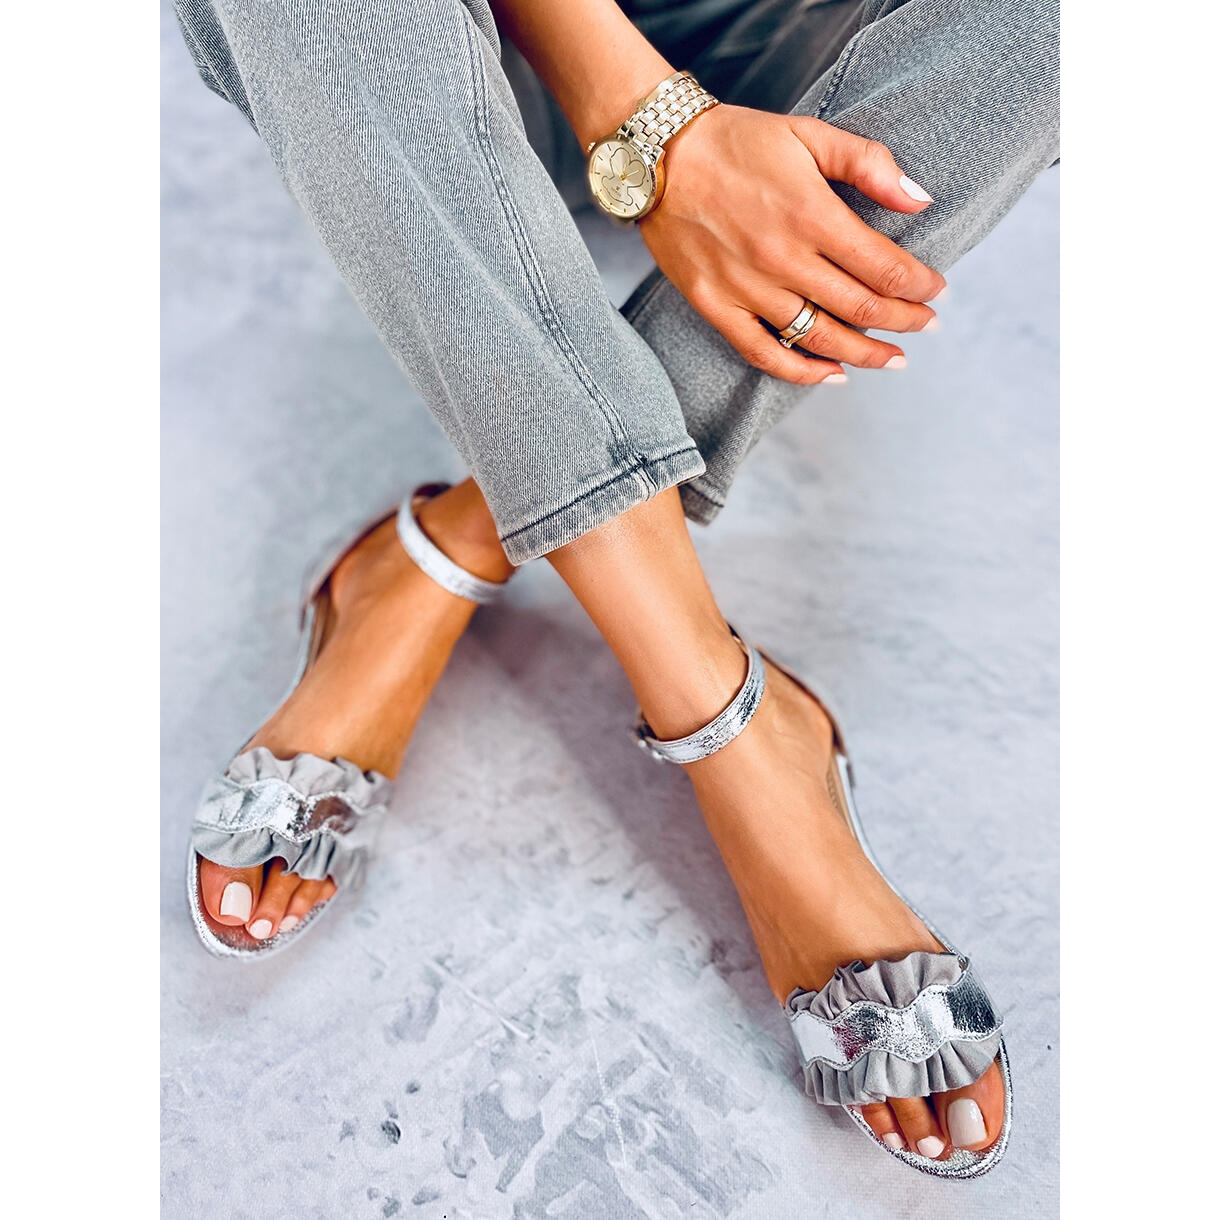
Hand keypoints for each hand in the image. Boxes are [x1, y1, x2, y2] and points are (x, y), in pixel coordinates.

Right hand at [638, 104, 945, 384]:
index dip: (918, 286)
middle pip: (860, 308)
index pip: (884, 267)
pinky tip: (832, 375)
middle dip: (903, 321)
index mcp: (812, 215)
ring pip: (820, 337)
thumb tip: (920, 201)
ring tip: (893, 359)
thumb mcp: (809, 133)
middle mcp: (783, 259)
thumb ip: (869, 164)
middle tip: (926, 326)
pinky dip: (801, 371)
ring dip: (864, 354)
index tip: (936, 291)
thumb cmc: (737, 141)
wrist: (656, 156)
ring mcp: (747, 288)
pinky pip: (764, 353)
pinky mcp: (716, 306)